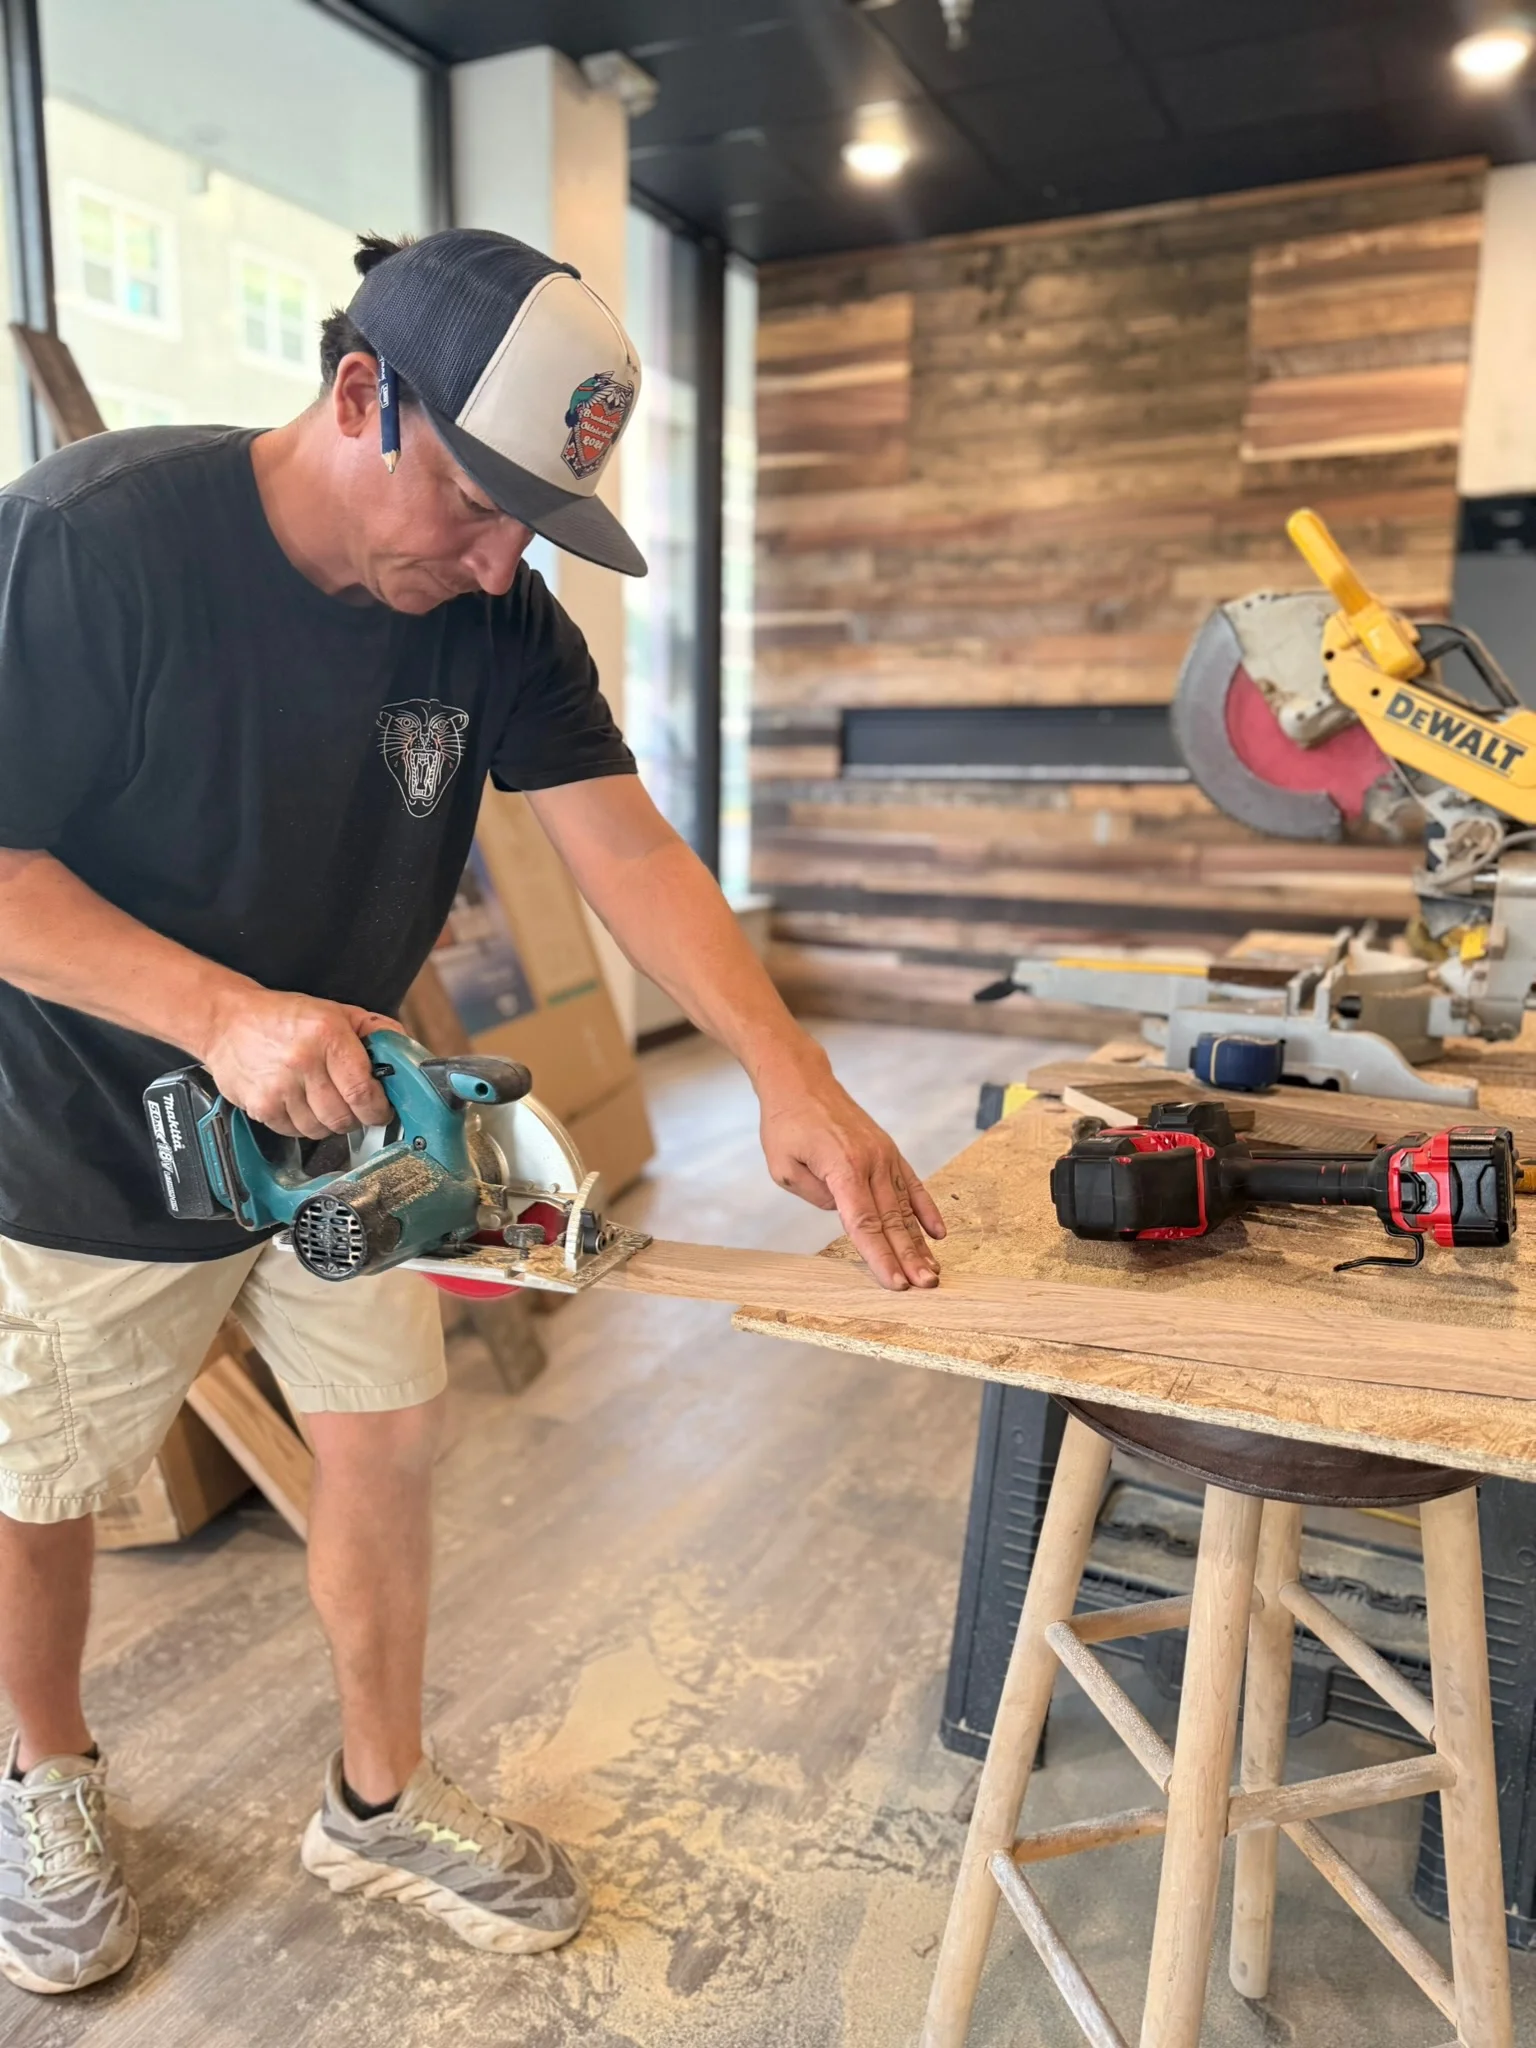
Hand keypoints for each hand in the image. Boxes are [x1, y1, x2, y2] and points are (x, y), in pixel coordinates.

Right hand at [196, 985, 401, 1138]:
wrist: (227, 1021)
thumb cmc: (283, 1017)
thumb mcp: (336, 1011)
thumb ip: (376, 1031)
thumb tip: (407, 1055)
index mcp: (327, 1035)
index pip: (364, 1092)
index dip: (378, 1109)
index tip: (381, 1109)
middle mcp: (303, 1061)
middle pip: (344, 1117)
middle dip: (356, 1118)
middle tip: (353, 1107)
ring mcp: (279, 1087)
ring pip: (321, 1130)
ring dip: (329, 1123)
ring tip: (323, 1101)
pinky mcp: (260, 1106)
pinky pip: (295, 1133)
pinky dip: (303, 1126)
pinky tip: (299, 1103)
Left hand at [758, 1062, 946, 1290]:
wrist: (802, 1082)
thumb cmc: (786, 1125)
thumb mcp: (783, 1168)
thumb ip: (816, 1196)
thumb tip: (844, 1214)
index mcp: (842, 1167)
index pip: (864, 1223)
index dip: (880, 1256)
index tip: (895, 1283)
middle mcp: (870, 1162)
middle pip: (891, 1220)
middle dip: (909, 1257)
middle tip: (925, 1286)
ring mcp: (883, 1155)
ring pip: (904, 1207)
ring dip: (919, 1241)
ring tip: (932, 1270)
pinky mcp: (888, 1151)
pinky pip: (912, 1184)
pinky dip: (926, 1210)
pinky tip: (938, 1233)